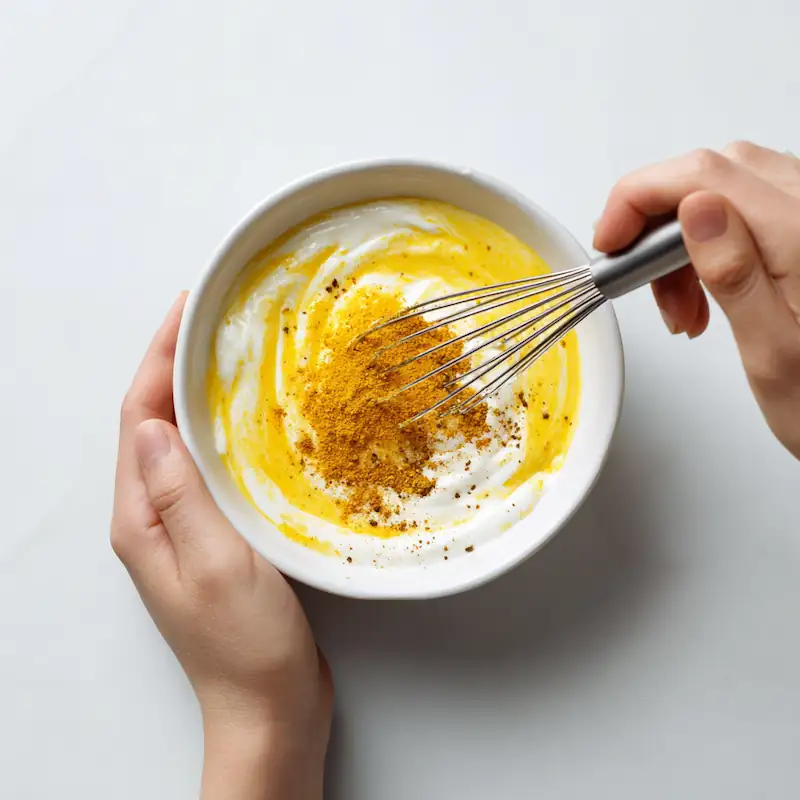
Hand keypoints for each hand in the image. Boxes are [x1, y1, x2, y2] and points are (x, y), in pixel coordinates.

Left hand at [111, 294, 332, 799]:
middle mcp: (154, 517)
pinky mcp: (216, 536)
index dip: (157, 360)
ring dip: (200, 396)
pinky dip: (227, 434)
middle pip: (154, 423)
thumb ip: (179, 495)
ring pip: (184, 443)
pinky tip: (257, 423)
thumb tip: (150, 426)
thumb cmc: (244, 645)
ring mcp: (184, 527)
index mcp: (141, 519)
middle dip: (174, 366)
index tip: (185, 312)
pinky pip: (212, 469)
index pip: (137, 419)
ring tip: (233, 357)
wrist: (270, 706)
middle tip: (210, 322)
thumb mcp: (214, 563)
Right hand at [594, 142, 799, 459]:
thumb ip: (735, 274)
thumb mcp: (773, 353)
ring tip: (682, 307)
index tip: (609, 241)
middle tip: (642, 282)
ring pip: (726, 191)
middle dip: (658, 223)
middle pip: (713, 173)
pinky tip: (707, 287)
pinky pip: (747, 210)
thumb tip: (696, 210)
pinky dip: (710, 243)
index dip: (638, 198)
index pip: (704, 175)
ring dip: (682, 240)